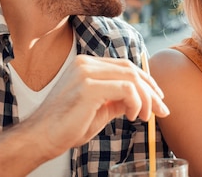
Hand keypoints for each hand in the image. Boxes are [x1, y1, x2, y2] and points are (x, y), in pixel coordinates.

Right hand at [24, 55, 169, 160]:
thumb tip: (139, 100)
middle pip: (131, 70)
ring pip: (132, 78)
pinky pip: (126, 89)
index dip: (146, 82)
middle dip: (151, 90)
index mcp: (86, 65)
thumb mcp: (99, 109)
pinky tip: (132, 116)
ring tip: (146, 117)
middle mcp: (86, 63)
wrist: (40, 139)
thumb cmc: (66, 126)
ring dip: (146, 99)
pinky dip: (136, 103)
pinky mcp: (88, 86)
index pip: (125, 67)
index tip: (158, 99)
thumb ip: (117, 99)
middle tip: (162, 109)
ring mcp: (86, 72)